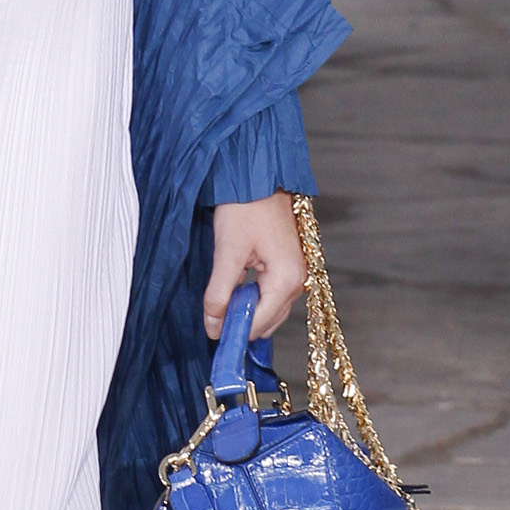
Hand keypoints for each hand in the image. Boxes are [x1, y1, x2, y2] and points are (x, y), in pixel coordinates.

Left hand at [204, 191, 304, 342]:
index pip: (259, 324)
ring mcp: (296, 274)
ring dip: (247, 312)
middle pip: (268, 322)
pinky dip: (254, 300)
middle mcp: (298, 281)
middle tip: (213, 317)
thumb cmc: (244, 208)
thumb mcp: (227, 252)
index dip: (233, 331)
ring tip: (222, 301)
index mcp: (287, 280)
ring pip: (270, 311)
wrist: (258, 177)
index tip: (210, 333)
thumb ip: (219, 292)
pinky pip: (272, 297)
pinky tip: (235, 291)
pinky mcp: (289, 266)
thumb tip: (213, 327)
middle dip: (241, 323)